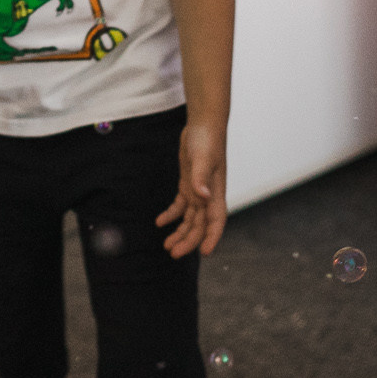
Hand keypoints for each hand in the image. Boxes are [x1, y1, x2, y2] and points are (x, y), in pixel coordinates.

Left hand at [153, 122, 225, 257]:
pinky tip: (160, 222)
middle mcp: (208, 195)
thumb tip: (203, 197)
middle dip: (188, 241)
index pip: (216, 221)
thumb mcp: (203, 158)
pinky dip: (171, 215)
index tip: (204, 253)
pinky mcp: (188, 184)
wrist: (204, 124)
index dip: (211, 238)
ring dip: (180, 232)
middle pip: (199, 225)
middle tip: (173, 254)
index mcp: (216, 192)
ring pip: (190, 219)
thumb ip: (201, 178)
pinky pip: (180, 205)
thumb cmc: (207, 139)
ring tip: (167, 245)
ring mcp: (198, 191)